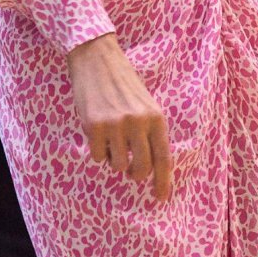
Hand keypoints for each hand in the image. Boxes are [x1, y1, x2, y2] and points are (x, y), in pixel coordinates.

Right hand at [67, 31, 171, 199]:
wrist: (96, 58)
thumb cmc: (122, 83)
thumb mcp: (146, 105)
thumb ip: (150, 132)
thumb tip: (150, 168)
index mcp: (156, 117)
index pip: (163, 158)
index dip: (163, 181)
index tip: (160, 198)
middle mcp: (138, 123)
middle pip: (141, 168)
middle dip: (135, 174)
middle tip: (130, 170)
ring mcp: (115, 125)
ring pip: (118, 165)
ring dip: (114, 159)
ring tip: (111, 140)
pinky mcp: (94, 126)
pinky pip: (98, 157)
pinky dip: (97, 150)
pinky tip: (97, 132)